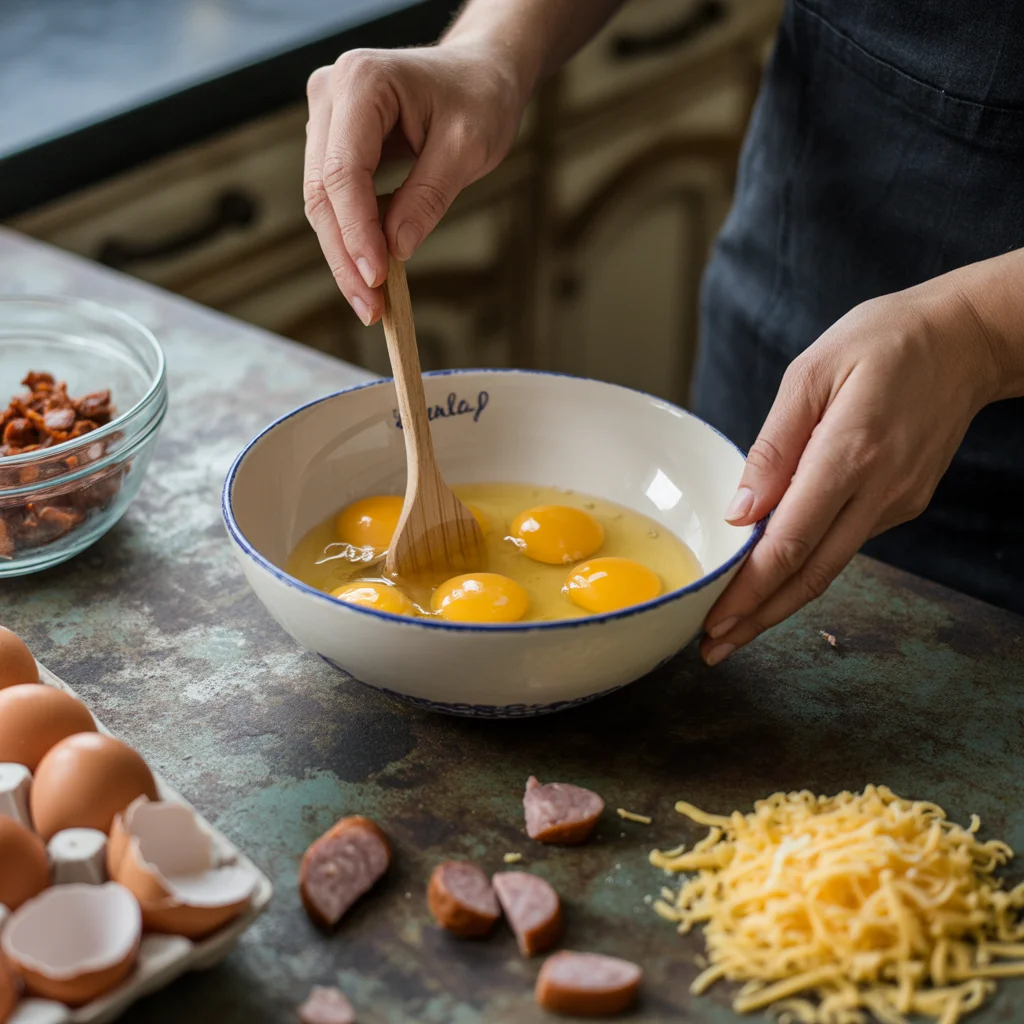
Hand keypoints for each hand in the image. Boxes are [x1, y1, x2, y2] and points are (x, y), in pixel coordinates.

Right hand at [304, 43, 526, 325]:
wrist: (477, 74)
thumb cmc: (478, 97)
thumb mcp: (469, 146)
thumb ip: (430, 195)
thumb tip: (397, 249)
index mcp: (362, 81)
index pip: (345, 170)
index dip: (357, 231)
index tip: (376, 278)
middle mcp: (331, 94)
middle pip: (322, 191)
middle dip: (345, 255)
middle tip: (371, 308)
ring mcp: (326, 118)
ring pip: (321, 202)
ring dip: (344, 255)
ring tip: (371, 303)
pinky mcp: (333, 142)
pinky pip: (334, 200)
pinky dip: (351, 239)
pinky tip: (370, 275)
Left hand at [700, 279, 1001, 664]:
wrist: (965, 341)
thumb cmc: (883, 343)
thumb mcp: (814, 372)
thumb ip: (775, 445)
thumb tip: (742, 510)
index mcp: (850, 454)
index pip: (790, 542)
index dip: (749, 590)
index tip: (715, 621)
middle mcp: (879, 490)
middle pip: (811, 574)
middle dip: (758, 617)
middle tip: (714, 648)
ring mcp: (897, 502)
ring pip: (830, 565)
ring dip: (781, 601)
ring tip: (735, 625)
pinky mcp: (903, 503)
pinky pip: (846, 541)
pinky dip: (807, 566)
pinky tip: (774, 576)